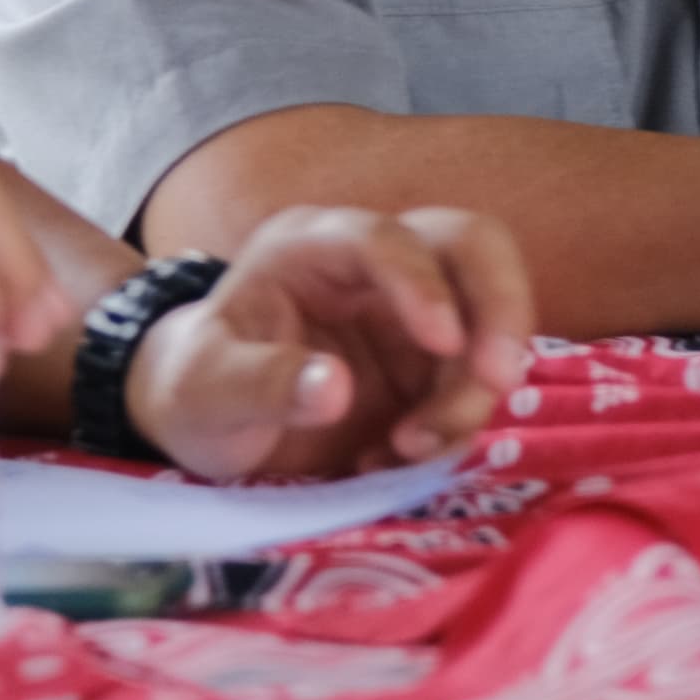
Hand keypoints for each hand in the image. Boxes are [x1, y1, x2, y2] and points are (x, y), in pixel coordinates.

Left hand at [122, 206, 535, 480]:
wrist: (211, 419)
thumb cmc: (199, 389)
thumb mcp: (205, 393)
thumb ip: (260, 384)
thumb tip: (334, 389)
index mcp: (311, 248)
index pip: (384, 238)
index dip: (423, 283)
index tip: (446, 344)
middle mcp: (374, 266)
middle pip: (472, 245)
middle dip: (500, 307)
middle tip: (498, 380)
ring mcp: (412, 312)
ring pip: (487, 321)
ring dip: (473, 392)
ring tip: (410, 452)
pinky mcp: (433, 364)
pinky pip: (475, 383)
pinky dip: (458, 425)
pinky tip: (397, 460)